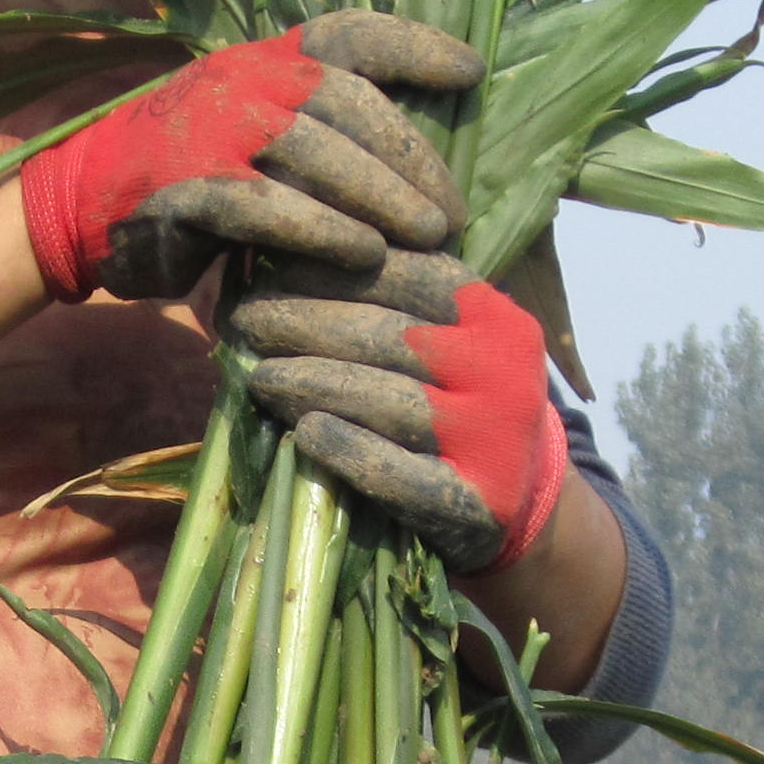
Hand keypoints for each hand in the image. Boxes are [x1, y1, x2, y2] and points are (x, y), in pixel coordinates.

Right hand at [22, 13, 478, 304]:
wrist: (80, 203)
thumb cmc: (188, 174)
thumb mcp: (250, 127)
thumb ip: (317, 127)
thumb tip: (413, 156)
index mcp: (266, 57)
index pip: (352, 31)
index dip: (416, 44)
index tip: (471, 72)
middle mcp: (244, 79)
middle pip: (348, 100)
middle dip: (411, 154)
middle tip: (454, 209)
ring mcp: (212, 129)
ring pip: (317, 150)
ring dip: (383, 194)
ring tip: (432, 235)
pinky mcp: (188, 188)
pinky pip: (269, 207)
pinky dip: (322, 231)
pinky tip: (364, 255)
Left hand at [231, 253, 570, 574]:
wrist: (519, 501)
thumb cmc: (460, 403)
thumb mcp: (449, 340)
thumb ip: (393, 300)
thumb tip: (288, 256)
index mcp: (496, 317)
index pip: (404, 275)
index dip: (327, 269)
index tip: (268, 266)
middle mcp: (505, 372)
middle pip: (388, 336)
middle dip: (304, 322)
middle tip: (244, 319)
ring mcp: (495, 441)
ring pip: (388, 401)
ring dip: (310, 384)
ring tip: (257, 376)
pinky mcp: (477, 506)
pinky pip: (403, 476)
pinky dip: (350, 452)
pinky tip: (306, 435)